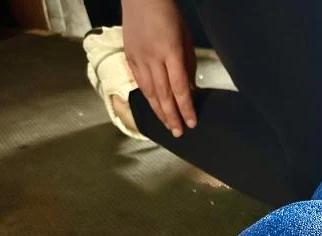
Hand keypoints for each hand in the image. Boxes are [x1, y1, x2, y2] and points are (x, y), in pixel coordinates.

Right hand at [122, 0, 196, 136]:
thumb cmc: (169, 16)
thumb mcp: (186, 39)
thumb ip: (187, 66)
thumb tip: (189, 91)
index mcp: (171, 52)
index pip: (180, 88)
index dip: (186, 108)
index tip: (192, 123)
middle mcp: (153, 58)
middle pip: (163, 95)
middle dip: (172, 117)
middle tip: (179, 133)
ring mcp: (138, 58)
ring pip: (149, 92)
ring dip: (159, 112)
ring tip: (168, 126)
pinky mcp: (129, 57)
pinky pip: (139, 83)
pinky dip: (147, 98)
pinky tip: (154, 108)